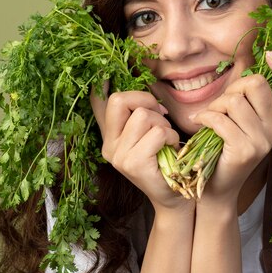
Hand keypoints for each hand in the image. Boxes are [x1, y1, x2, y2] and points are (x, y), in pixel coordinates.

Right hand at [90, 86, 187, 210]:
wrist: (173, 198)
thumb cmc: (164, 163)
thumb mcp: (148, 138)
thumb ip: (140, 118)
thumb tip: (145, 94)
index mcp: (110, 137)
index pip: (98, 106)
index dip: (98, 88)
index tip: (101, 74)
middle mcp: (109, 146)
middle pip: (120, 100)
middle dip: (146, 100)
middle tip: (160, 116)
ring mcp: (119, 155)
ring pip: (142, 115)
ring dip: (163, 123)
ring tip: (167, 140)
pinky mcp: (134, 163)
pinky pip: (158, 132)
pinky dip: (171, 136)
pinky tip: (171, 149)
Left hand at [190, 51, 271, 201]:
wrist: (217, 188)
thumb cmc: (225, 148)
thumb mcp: (242, 122)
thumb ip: (247, 100)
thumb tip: (245, 71)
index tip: (269, 55)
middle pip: (256, 85)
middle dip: (233, 88)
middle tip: (221, 105)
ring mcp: (262, 141)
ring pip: (235, 101)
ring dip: (215, 105)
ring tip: (209, 118)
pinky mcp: (244, 150)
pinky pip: (220, 119)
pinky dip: (205, 117)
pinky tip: (200, 122)